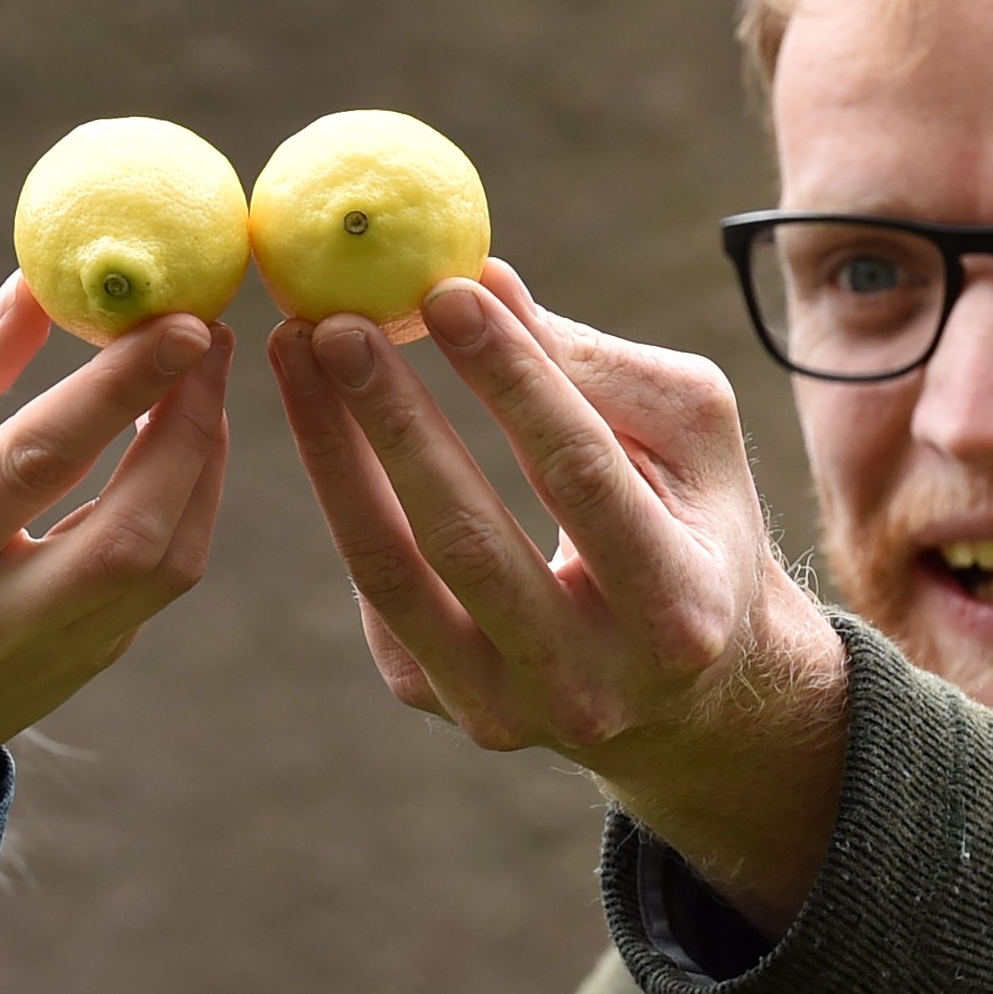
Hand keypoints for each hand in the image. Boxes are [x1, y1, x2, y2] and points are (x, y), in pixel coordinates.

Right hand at [0, 273, 230, 887]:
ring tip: (199, 380)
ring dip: (201, 461)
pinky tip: (180, 443)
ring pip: (167, 562)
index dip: (117, 387)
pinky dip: (187, 502)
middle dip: (187, 423)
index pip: (37, 462)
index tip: (179, 318)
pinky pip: (162, 579)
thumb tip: (29, 289)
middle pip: (132, 527)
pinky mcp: (92, 664)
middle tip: (206, 334)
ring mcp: (53, 655)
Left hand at [268, 258, 846, 931]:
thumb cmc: (695, 523)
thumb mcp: (689, 438)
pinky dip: (344, 497)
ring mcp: (508, 711)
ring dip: (333, 451)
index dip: (509, 379)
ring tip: (296, 349)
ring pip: (393, 574)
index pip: (579, 474)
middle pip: (466, 537)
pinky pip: (377, 594)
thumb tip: (478, 282)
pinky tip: (320, 418)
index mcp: (679, 607)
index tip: (446, 290)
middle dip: (394, 417)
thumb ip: (593, 365)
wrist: (692, 688)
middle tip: (339, 320)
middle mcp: (590, 684)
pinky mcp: (447, 705)